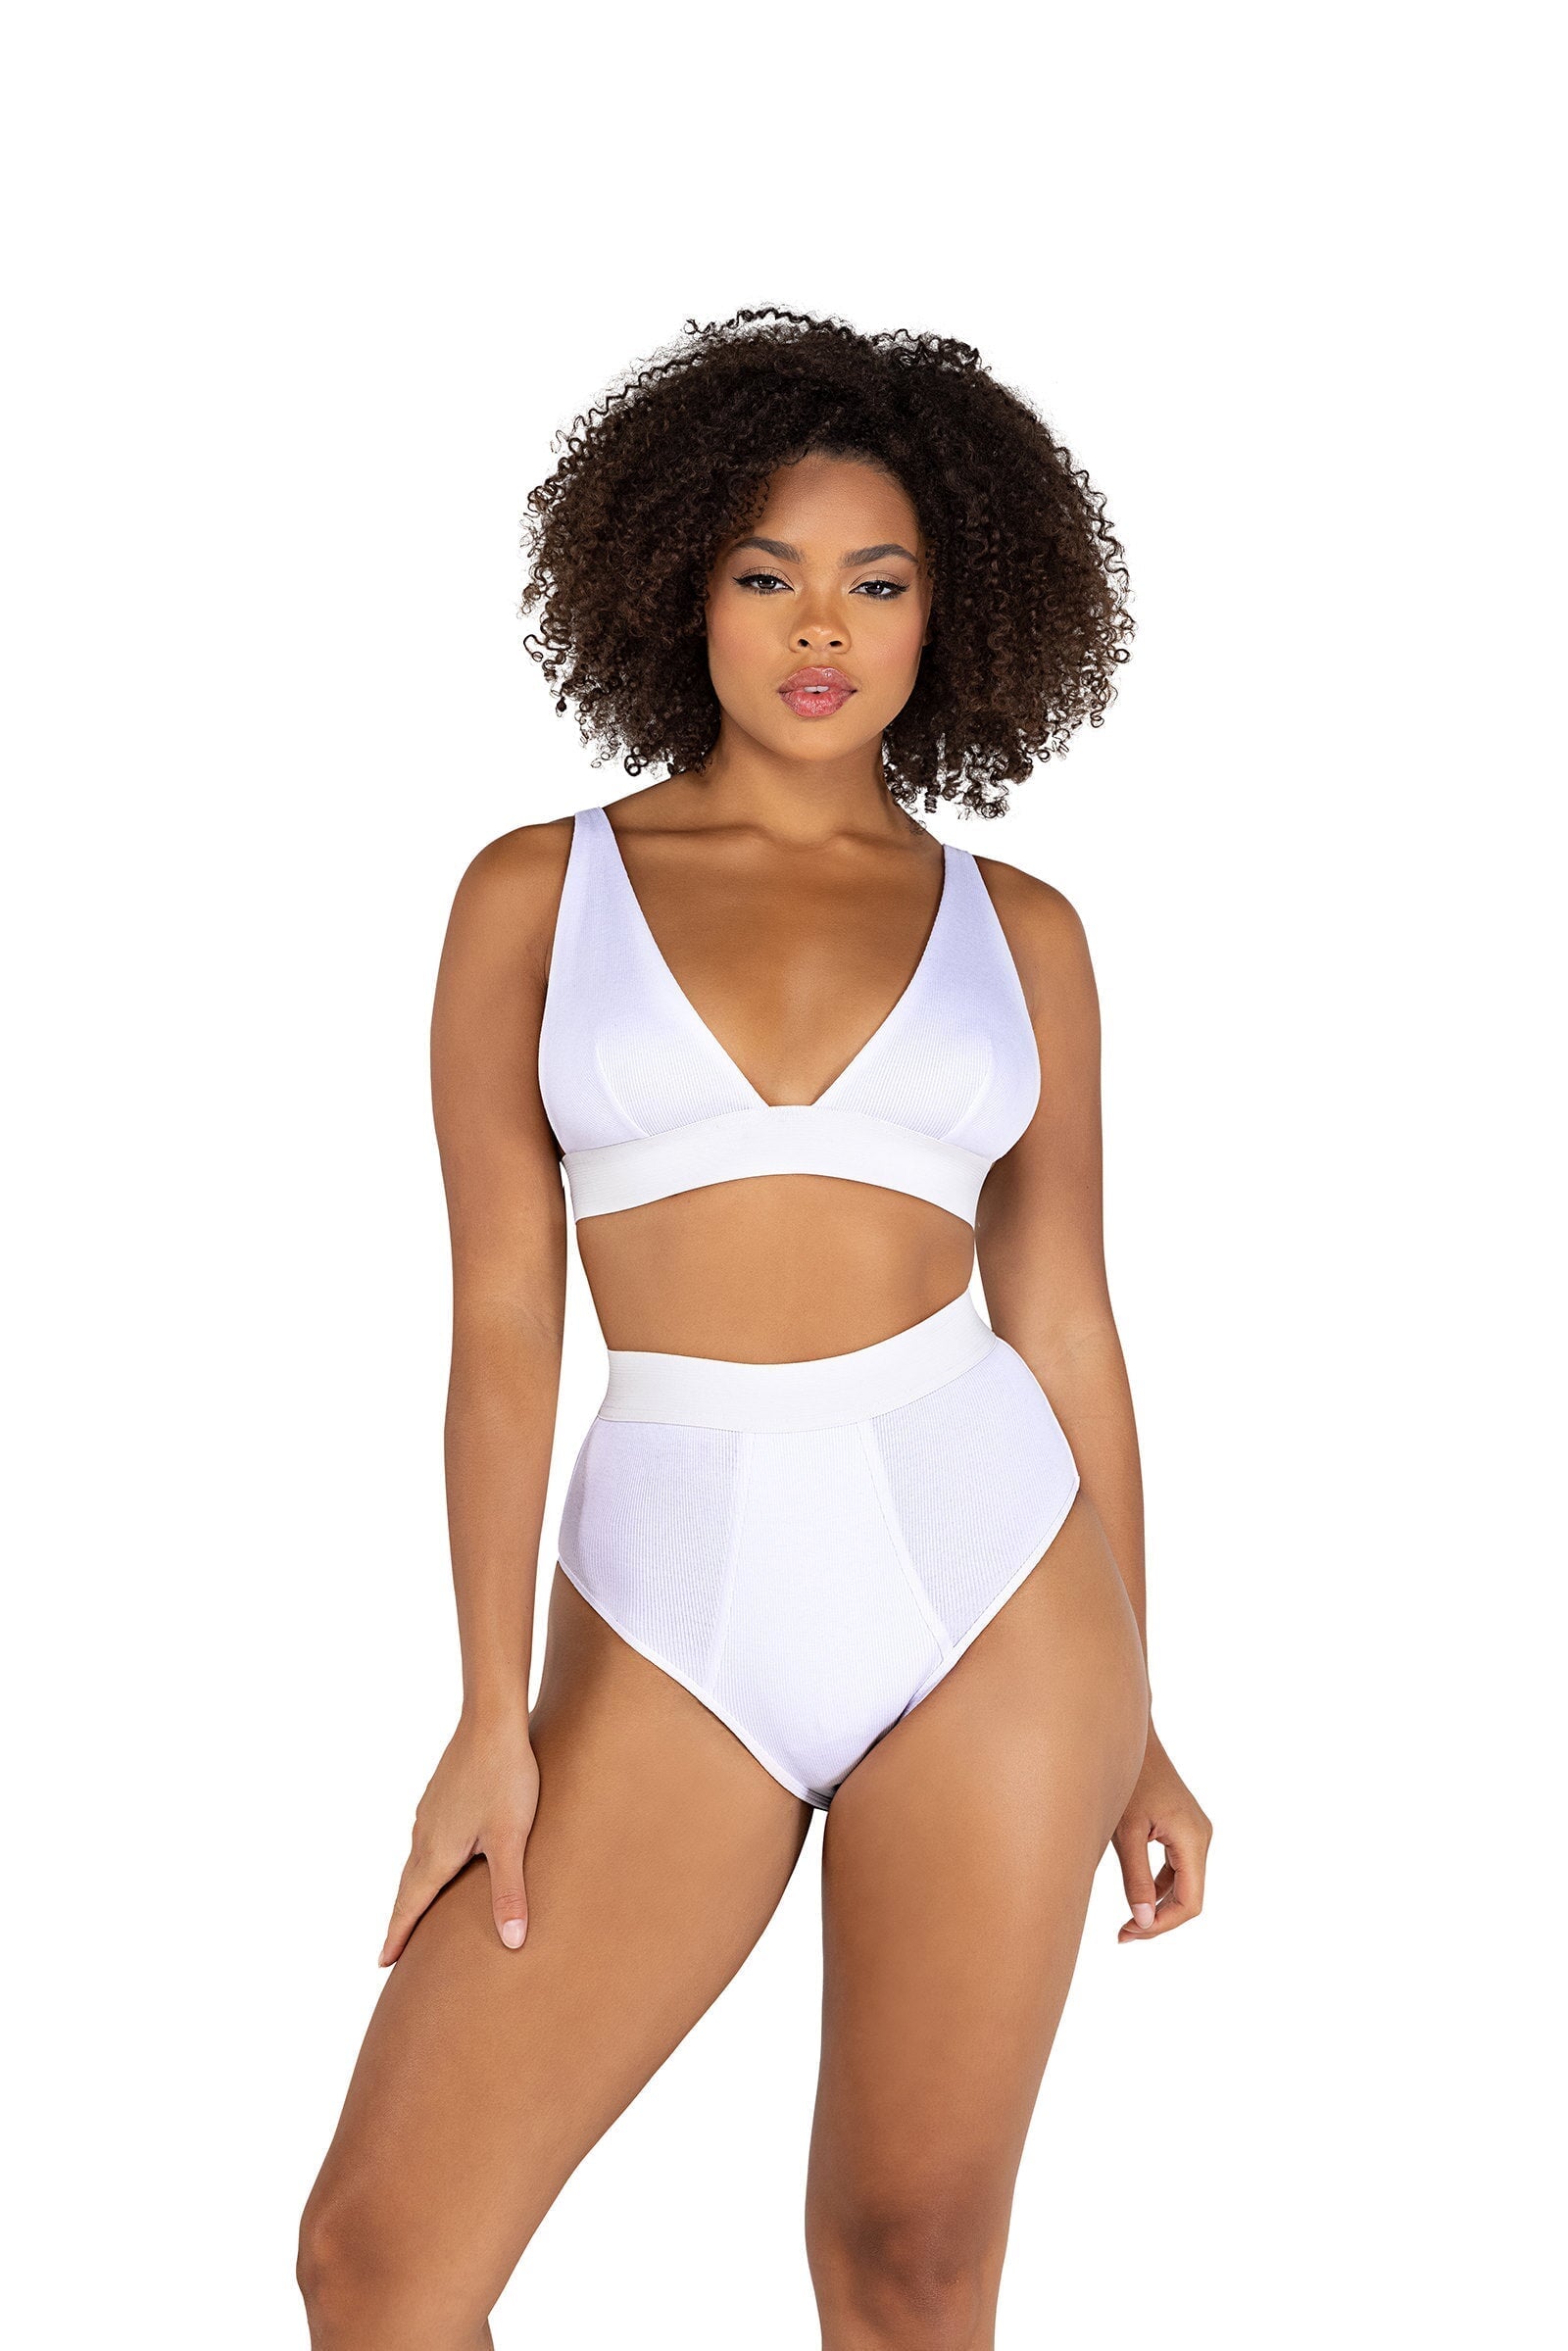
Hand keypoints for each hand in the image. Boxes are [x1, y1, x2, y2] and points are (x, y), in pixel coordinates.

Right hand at [378, 1708, 540, 1964]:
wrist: (492, 1720)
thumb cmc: (505, 1778)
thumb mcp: (511, 1839)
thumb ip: (509, 1891)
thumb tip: (511, 1943)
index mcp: (437, 1852)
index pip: (410, 1905)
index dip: (397, 1935)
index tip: (382, 1962)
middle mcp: (425, 1835)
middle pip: (407, 1886)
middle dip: (401, 1918)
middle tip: (391, 1949)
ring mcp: (430, 1812)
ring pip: (416, 1861)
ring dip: (412, 1889)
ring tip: (413, 1909)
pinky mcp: (440, 1795)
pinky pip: (425, 1839)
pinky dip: (424, 1862)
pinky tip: (436, 1856)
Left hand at [1113, 1724, 1211, 1942]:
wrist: (1128, 1738)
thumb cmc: (1125, 1780)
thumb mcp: (1125, 1832)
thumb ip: (1135, 1878)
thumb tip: (1144, 1922)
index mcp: (1193, 1838)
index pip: (1190, 1902)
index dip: (1163, 1926)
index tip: (1130, 1933)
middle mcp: (1201, 1837)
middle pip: (1189, 1896)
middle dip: (1159, 1920)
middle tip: (1124, 1934)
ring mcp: (1194, 1832)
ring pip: (1183, 1884)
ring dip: (1158, 1906)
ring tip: (1127, 1922)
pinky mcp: (1183, 1829)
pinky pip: (1177, 1869)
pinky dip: (1158, 1887)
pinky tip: (1135, 1897)